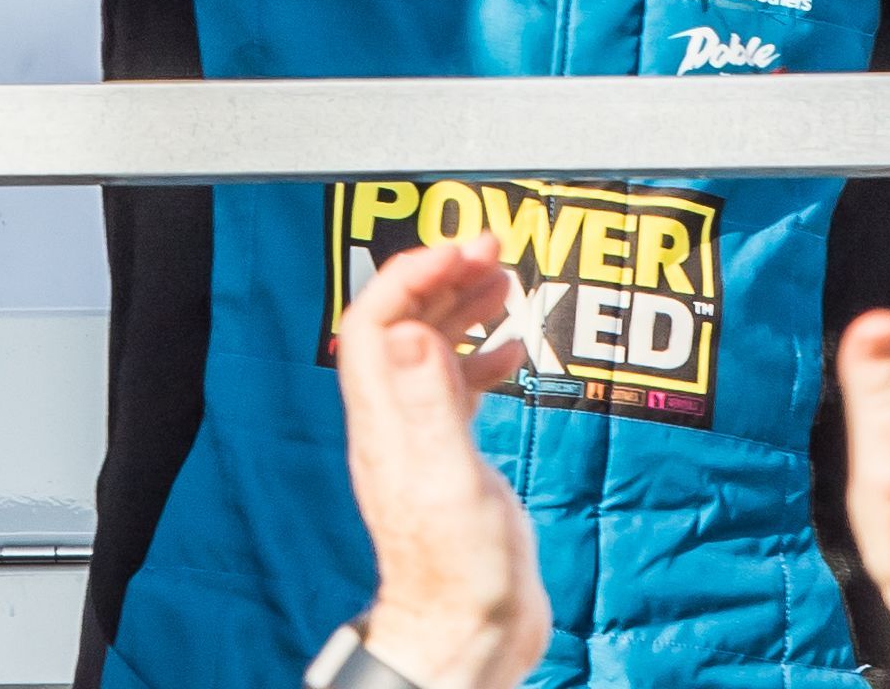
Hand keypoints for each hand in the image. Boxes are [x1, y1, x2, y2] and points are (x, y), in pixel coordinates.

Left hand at [335, 233, 549, 688]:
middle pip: (404, 324)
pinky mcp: (450, 460)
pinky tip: (513, 351)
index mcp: (386, 421)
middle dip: (444, 276)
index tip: (461, 250)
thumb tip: (411, 330)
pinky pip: (457, 387)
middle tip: (491, 250)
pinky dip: (483, 357)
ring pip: (430, 349)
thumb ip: (431, 404)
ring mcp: (422, 440)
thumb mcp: (449, 483)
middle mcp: (397, 423)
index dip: (413, 273)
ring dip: (463, 308)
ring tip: (503, 281)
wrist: (470, 638)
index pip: (376, 319)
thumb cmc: (459, 577)